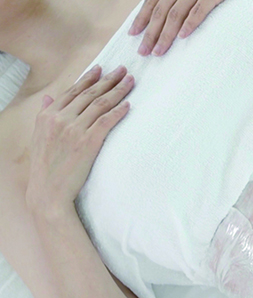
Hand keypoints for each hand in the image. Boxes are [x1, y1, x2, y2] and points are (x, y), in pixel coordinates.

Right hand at [26, 65, 134, 218]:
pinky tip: (128, 105)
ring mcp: (74, 130)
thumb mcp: (39, 136)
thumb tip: (49, 97)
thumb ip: (45, 114)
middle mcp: (60, 119)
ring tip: (130, 81)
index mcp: (48, 115)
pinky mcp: (88, 143)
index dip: (89, 78)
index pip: (73, 91)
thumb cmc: (46, 166)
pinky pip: (107, 121)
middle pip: (89, 94)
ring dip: (118, 91)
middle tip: (123, 70)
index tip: (102, 69)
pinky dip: (118, 111)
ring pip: (100, 104)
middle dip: (108, 80)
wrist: (48, 191)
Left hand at [129, 0, 224, 56]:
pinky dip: (190, 23)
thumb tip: (165, 24)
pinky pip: (200, 9)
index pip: (152, 2)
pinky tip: (182, 37)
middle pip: (161, 11)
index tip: (132, 34)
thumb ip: (178, 4)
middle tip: (143, 52)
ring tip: (158, 52)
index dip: (141, 18)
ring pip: (176, 13)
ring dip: (165, 34)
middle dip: (150, 32)